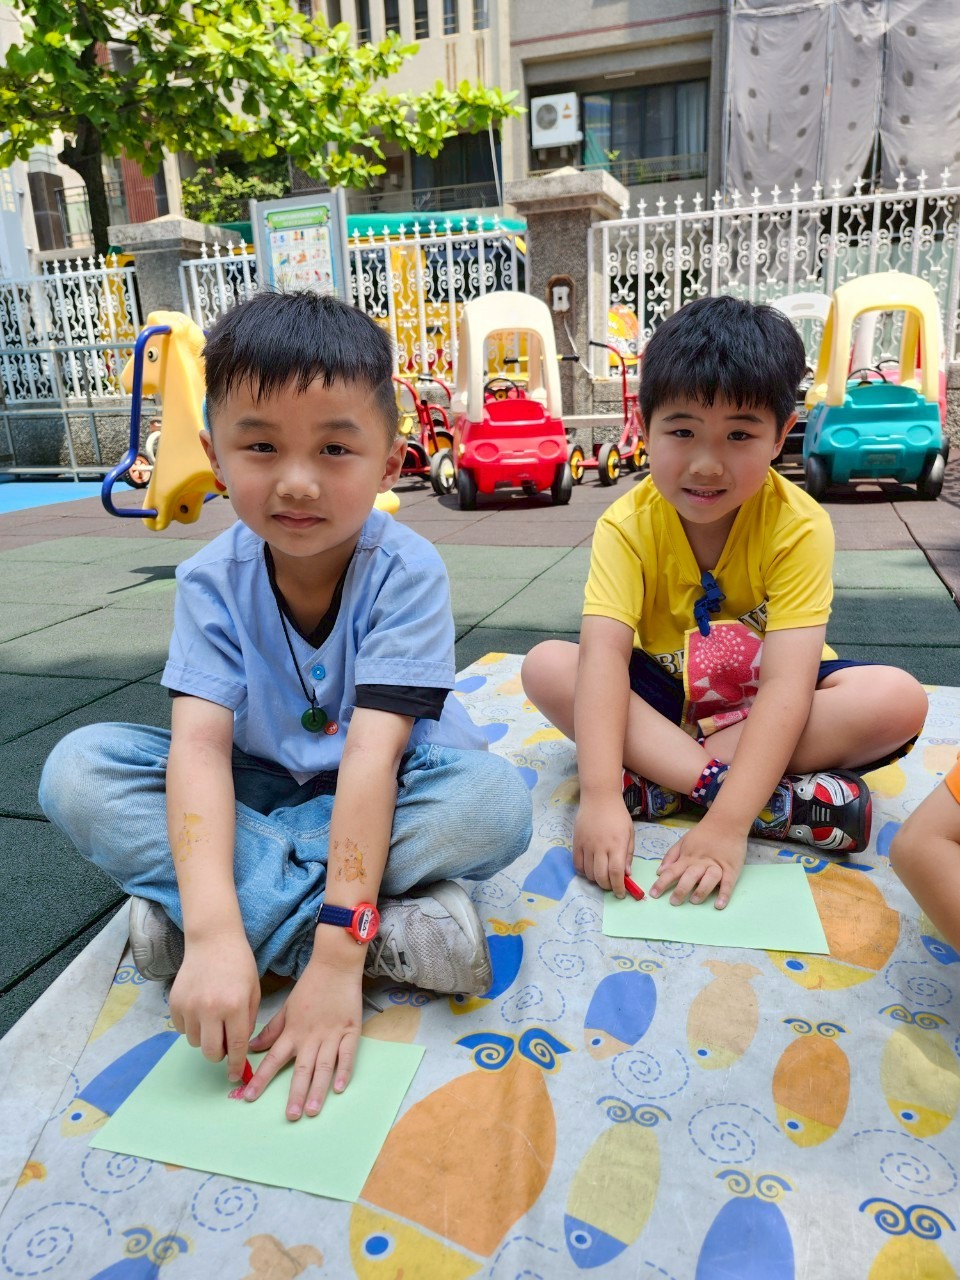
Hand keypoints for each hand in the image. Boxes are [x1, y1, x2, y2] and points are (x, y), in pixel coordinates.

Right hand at [169, 932, 259, 1081]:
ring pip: (195, 1042)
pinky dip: (192, 1026)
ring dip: (205, 1038)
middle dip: (219, 1055)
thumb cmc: (239, 965)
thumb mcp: (253, 992)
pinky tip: (200, 1009)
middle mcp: (210, 1009)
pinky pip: (182, 1029)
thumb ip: (248, 1022)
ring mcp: (190, 1006)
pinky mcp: (175, 1003)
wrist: (212, 940)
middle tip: (223, 1046)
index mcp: (235, 1006)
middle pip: (210, 1052)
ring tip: (212, 1019)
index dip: (235, 1065)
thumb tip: (240, 1049)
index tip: (234, 1075)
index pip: (235, 1046)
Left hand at [243, 953, 362, 1120]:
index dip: (260, 1079)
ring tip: (313, 1110)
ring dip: (318, 1089)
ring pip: (324, 1066)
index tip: (248, 1097)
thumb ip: (271, 1030)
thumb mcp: (286, 1008)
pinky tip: (339, 1088)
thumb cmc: (310, 987)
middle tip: (290, 1116)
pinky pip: (347, 1054)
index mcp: (293, 1032)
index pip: (273, 1059)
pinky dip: (344, 1071)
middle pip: (301, 1069)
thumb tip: (252, 1047)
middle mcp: (310, 1037)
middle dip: (295, 1094)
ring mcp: (332, 1034)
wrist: (335, 966)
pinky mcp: (351, 1030)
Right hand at [574, 796, 634, 894]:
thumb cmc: (618, 815)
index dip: (618, 887)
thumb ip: (628, 854)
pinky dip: (583, 872)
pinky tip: (589, 870)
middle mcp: (601, 847)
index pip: (616, 873)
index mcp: (617, 845)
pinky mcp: (576, 842)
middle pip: (600, 876)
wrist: (599, 798)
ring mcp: (587, 845)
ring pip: (588, 872)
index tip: (621, 894)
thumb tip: (626, 874)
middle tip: (611, 886)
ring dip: (595, 880)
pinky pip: (577, 864)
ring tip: (601, 876)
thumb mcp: (629, 833)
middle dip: (607, 886)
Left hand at [650, 818, 745, 908]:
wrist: (727, 822)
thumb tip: (659, 872)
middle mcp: (701, 862)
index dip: (662, 883)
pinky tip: (720, 905)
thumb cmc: (704, 834)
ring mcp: (717, 866)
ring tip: (694, 901)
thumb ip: (671, 856)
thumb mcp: (684, 841)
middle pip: (689, 876)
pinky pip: (728, 883)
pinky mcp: (731, 869)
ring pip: (708, 879)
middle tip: (673, 902)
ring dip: (701, 891)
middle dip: (680, 890)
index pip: (672, 871)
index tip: (653, 894)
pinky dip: (724, 894)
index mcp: (688, 857)